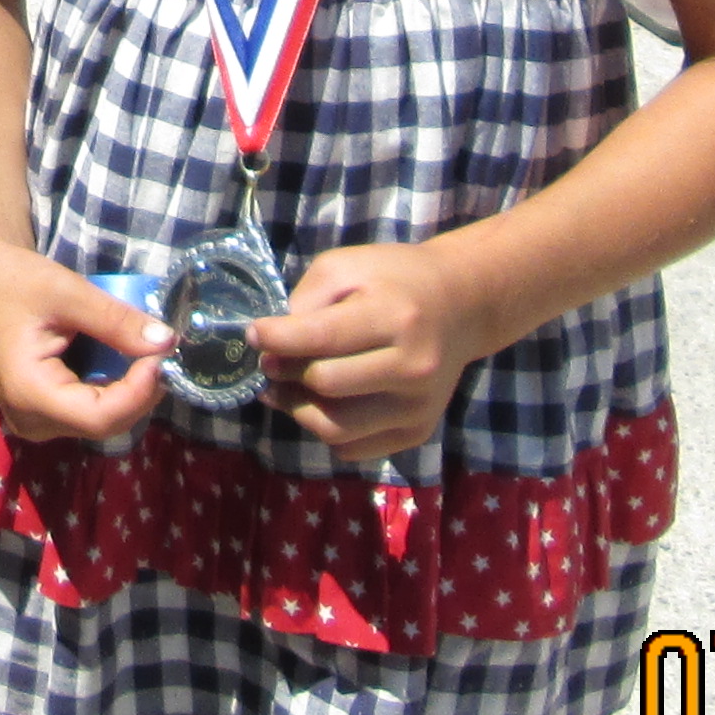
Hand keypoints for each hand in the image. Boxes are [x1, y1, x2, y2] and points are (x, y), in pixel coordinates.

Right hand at [0, 244, 170, 445]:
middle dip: (140, 392)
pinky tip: (125, 362)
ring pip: (99, 421)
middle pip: (103, 423)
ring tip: (147, 355)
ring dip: (130, 393)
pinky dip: (114, 390)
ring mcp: (33, 419)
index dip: (140, 391)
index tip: (163, 355)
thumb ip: (117, 322)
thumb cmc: (14, 279)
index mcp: (29, 393)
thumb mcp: (69, 293)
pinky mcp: (40, 411)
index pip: (100, 416)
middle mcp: (29, 419)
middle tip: (161, 352)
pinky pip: (88, 411)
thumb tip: (167, 342)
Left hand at [250, 239, 494, 464]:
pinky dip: (326, 429)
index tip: (253, 334)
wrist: (460, 307)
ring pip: (334, 428)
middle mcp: (412, 367)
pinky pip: (352, 447)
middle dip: (284, 372)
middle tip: (269, 361)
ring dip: (297, 409)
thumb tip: (270, 344)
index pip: (322, 338)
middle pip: (324, 385)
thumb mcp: (348, 267)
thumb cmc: (394, 281)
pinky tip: (321, 403)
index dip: (276, 339)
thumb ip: (307, 300)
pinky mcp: (417, 432)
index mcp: (396, 317)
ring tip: (284, 388)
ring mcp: (417, 407)